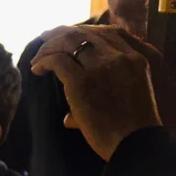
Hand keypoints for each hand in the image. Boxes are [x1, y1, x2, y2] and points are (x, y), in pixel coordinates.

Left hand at [31, 26, 175, 160]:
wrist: (138, 144)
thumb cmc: (137, 130)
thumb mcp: (136, 98)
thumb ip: (112, 92)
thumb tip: (68, 118)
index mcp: (136, 58)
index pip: (108, 32)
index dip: (85, 32)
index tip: (70, 37)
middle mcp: (119, 57)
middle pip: (85, 33)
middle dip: (62, 33)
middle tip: (45, 38)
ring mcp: (100, 68)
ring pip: (68, 42)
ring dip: (49, 47)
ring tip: (38, 57)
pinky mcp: (81, 81)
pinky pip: (57, 60)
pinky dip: (43, 61)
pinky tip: (37, 69)